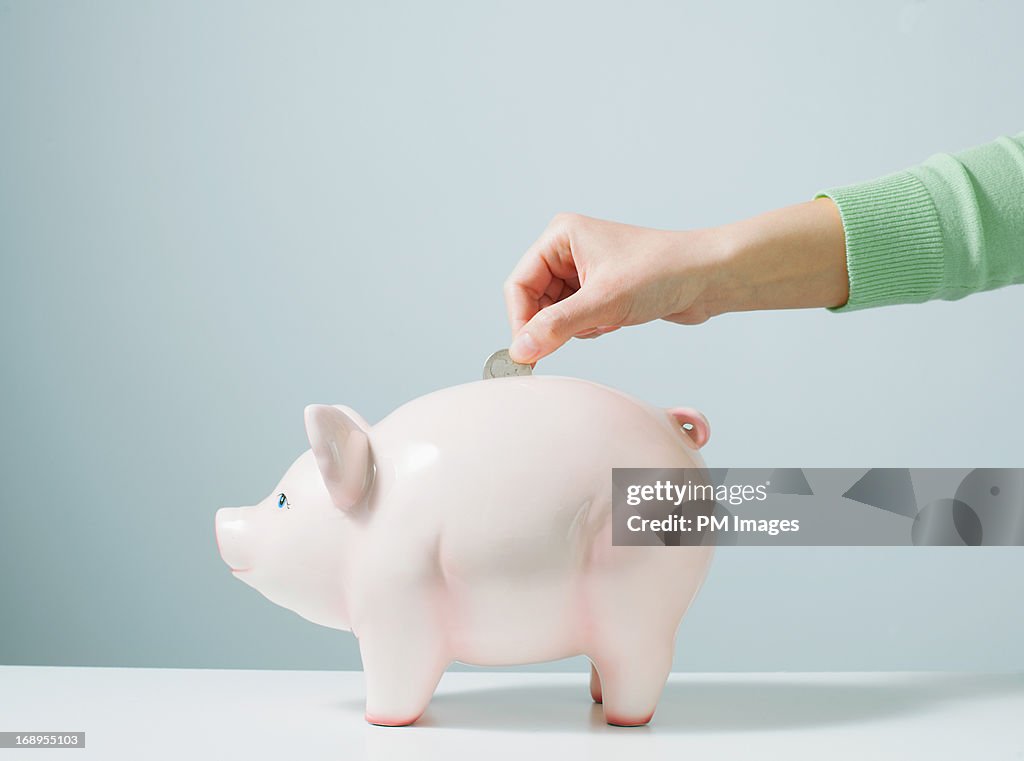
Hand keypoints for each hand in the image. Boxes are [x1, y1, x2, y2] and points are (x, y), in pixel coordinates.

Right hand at [503, 200, 847, 363]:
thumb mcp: (603, 303)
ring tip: (606, 321)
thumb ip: (557, 327)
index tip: (527, 353)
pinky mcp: (602, 289)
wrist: (710, 277)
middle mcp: (568, 249)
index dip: (521, 320)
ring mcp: (585, 270)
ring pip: (555, 313)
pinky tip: (615, 322)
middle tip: (576, 337)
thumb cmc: (663, 272)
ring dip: (576, 327)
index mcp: (561, 237)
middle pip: (534, 300)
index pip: (519, 284)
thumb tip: (520, 350)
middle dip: (552, 324)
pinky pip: (577, 318)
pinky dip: (590, 327)